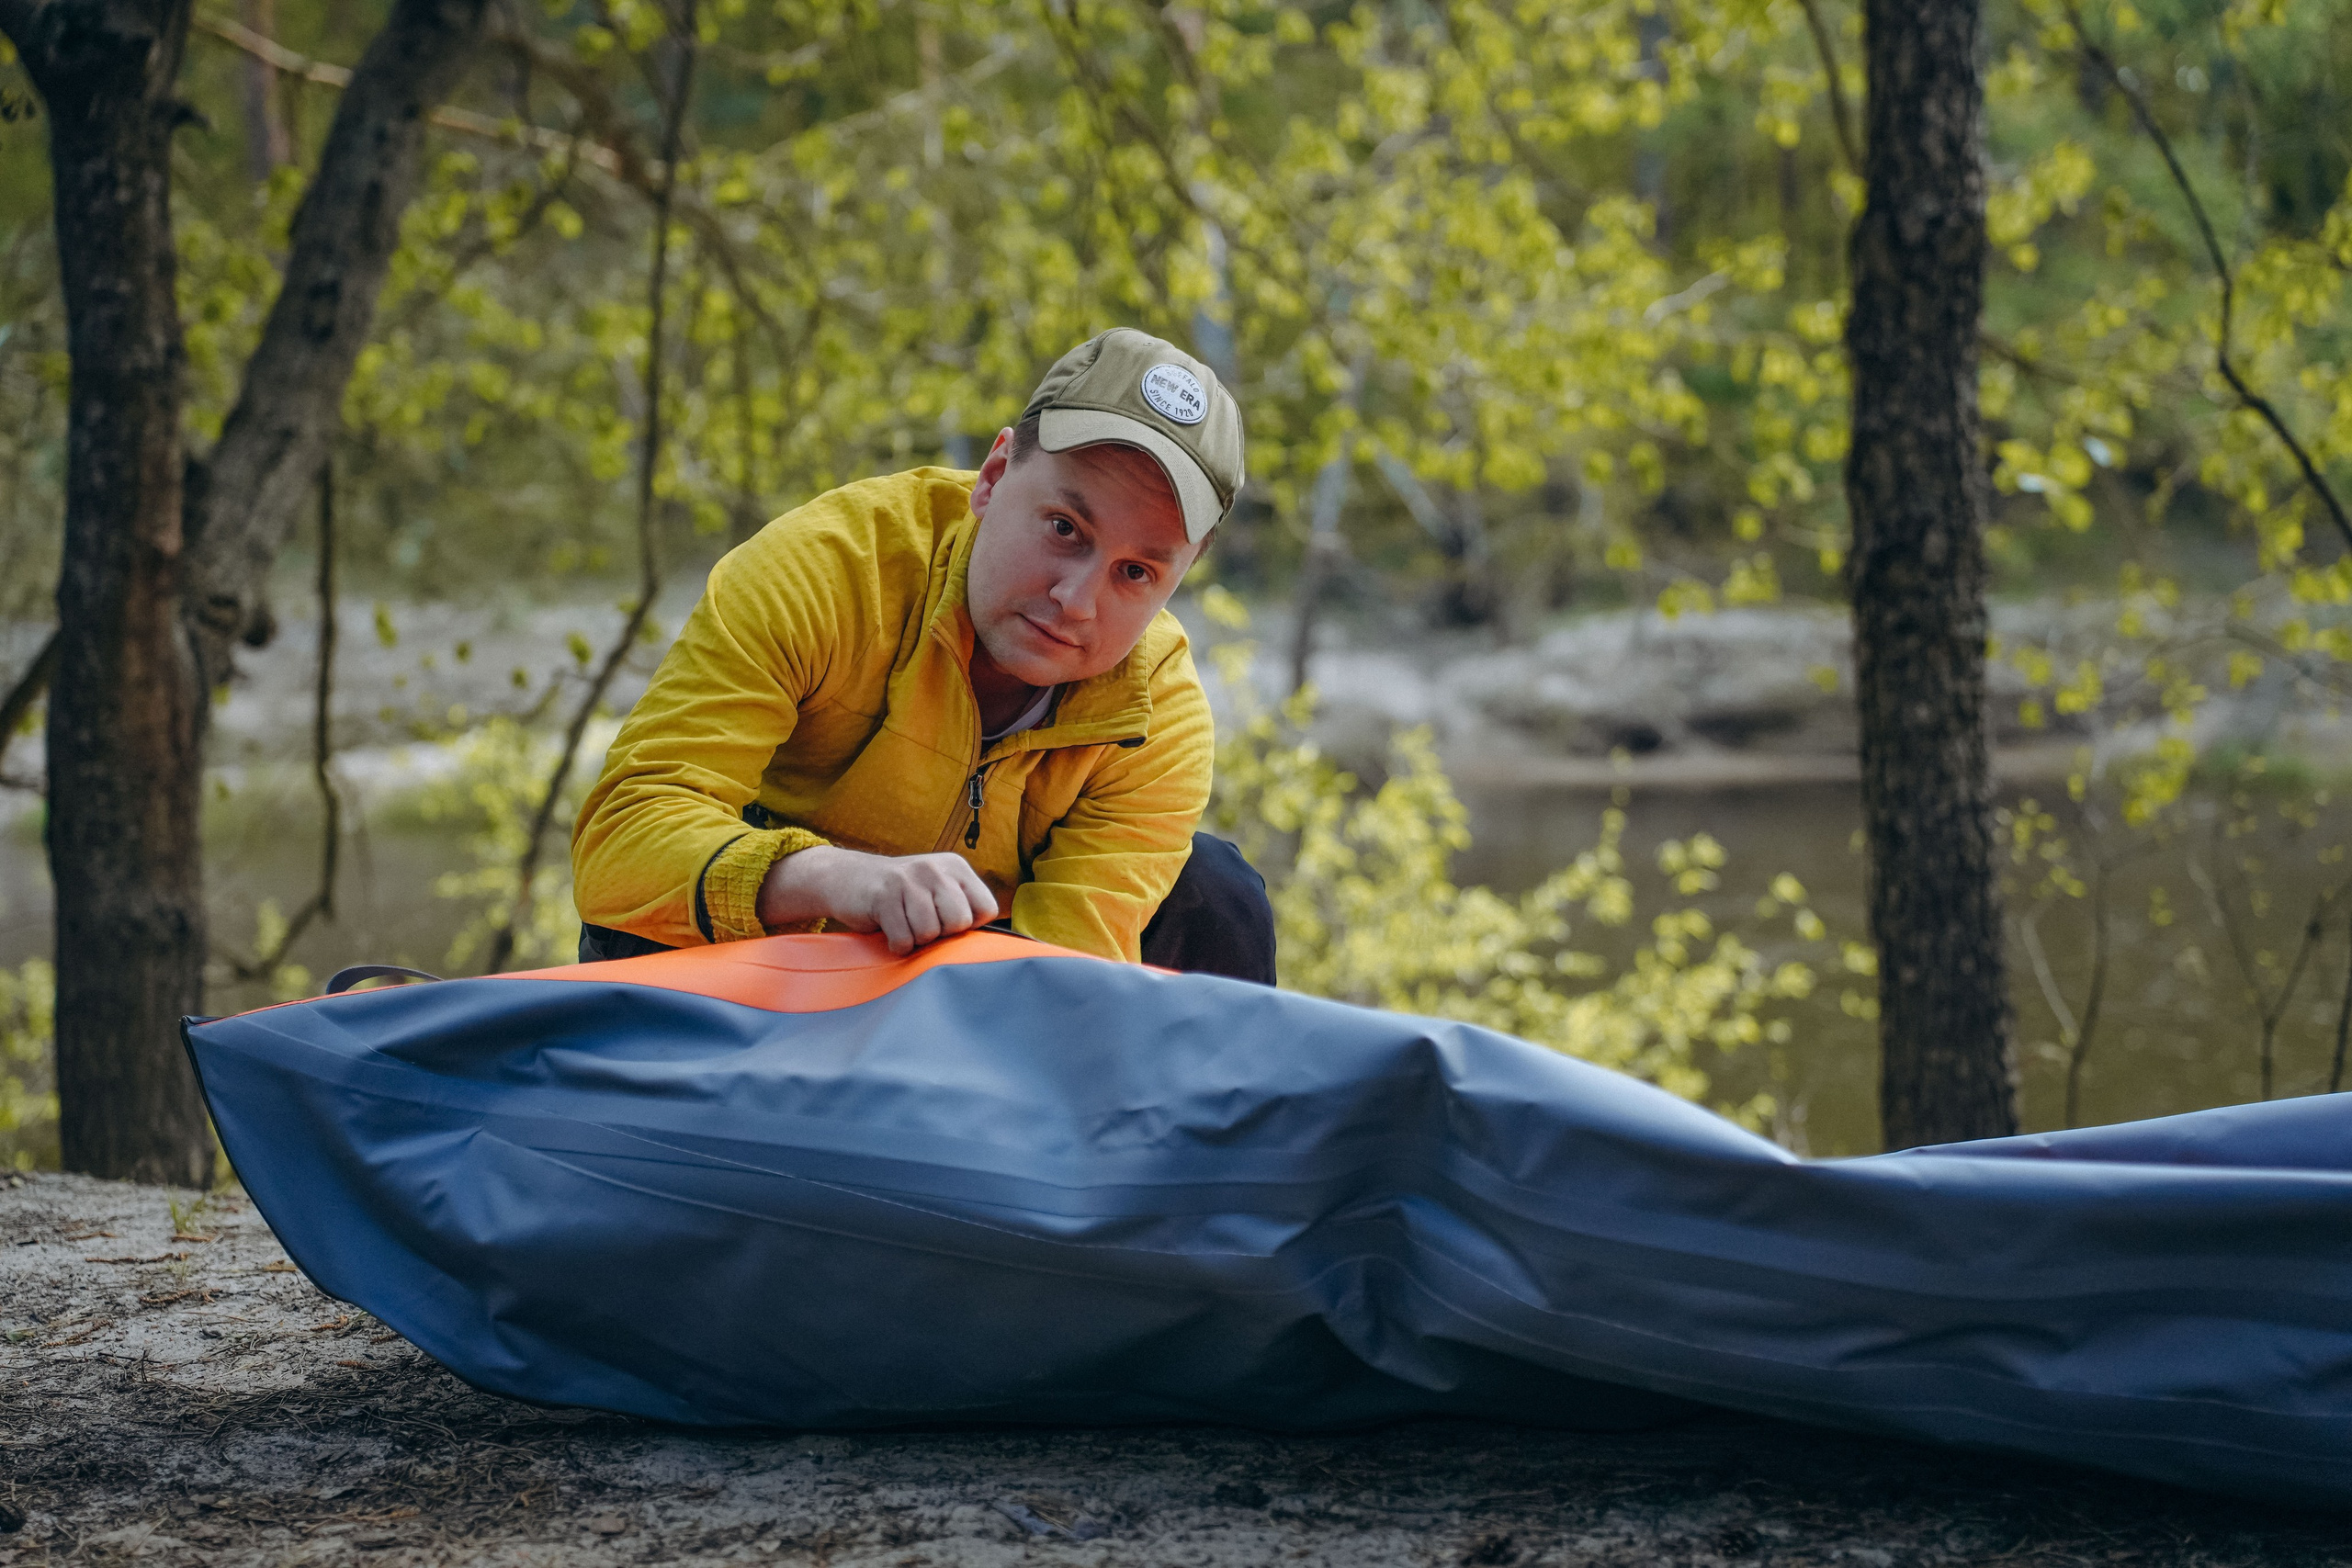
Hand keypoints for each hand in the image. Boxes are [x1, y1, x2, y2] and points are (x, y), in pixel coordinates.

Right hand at [756, 845, 1000, 954]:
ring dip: (915, 939)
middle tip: (922, 924)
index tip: (947, 923)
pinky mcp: (884, 896)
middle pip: (960, 922)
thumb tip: (987, 945)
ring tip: (904, 924)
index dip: (969, 926)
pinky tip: (889, 929)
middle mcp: (936, 869)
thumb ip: (962, 908)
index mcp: (956, 868)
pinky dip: (897, 944)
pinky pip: (903, 939)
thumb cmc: (900, 896)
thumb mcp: (936, 891)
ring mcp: (909, 880)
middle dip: (941, 933)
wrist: (846, 878)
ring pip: (930, 932)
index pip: (986, 909)